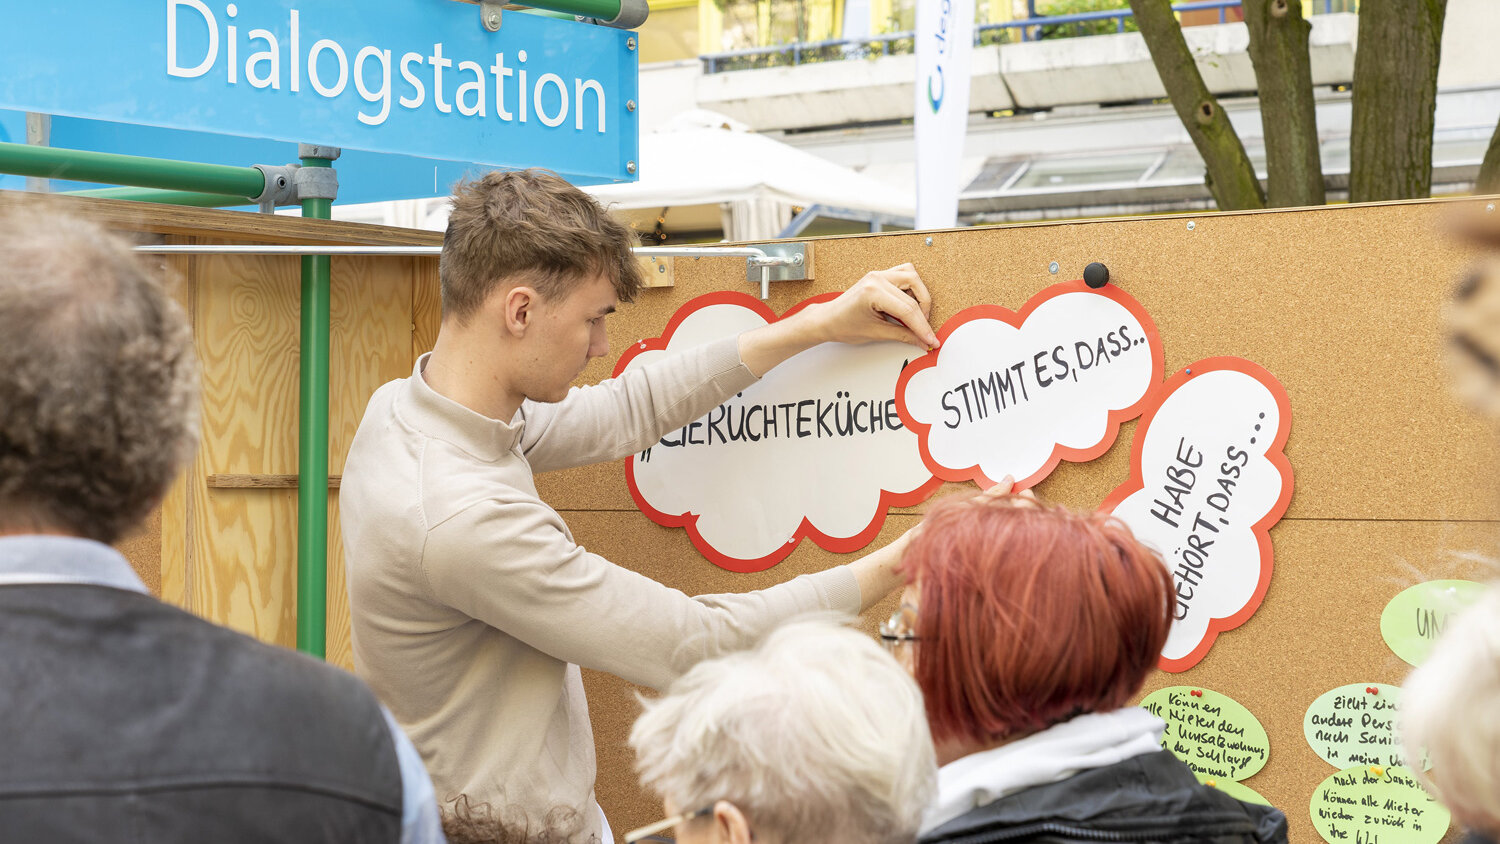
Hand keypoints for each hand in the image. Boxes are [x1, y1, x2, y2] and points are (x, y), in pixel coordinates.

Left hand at [806, 263, 938, 349]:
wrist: (828, 319)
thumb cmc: (843, 325)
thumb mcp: (876, 333)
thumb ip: (903, 335)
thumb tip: (922, 340)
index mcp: (873, 292)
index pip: (908, 310)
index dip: (923, 327)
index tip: (931, 340)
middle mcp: (877, 278)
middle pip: (914, 294)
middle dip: (923, 315)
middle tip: (924, 331)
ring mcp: (878, 274)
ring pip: (912, 277)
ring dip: (920, 297)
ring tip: (917, 316)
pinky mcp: (880, 275)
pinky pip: (904, 274)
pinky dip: (912, 287)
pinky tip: (909, 302)